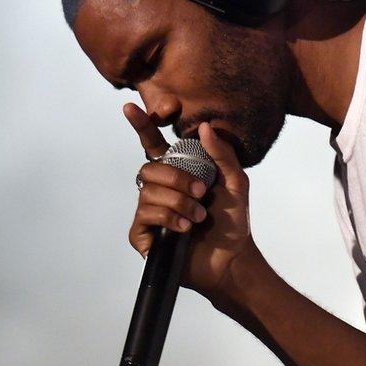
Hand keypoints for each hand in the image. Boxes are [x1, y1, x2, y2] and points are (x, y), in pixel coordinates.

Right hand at [123, 102, 256, 300]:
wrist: (231, 258)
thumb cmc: (232, 221)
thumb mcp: (236, 182)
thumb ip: (222, 154)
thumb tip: (203, 127)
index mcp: (177, 173)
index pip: (153, 145)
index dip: (141, 126)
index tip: (129, 106)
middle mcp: (159, 190)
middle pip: (149, 169)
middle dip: (178, 179)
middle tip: (202, 194)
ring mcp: (149, 213)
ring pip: (148, 192)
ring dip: (179, 203)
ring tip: (198, 217)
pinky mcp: (143, 235)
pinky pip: (145, 215)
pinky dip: (168, 218)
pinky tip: (184, 229)